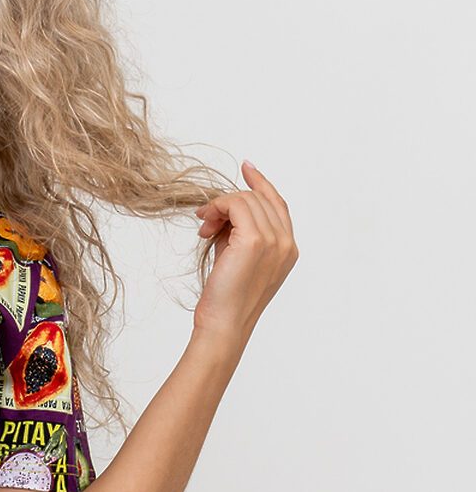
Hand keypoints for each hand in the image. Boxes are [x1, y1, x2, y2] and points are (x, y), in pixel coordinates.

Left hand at [192, 160, 298, 348]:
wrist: (224, 324)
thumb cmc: (227, 298)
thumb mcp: (239, 258)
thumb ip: (240, 232)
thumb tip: (223, 210)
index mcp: (288, 250)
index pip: (278, 204)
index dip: (261, 184)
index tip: (246, 168)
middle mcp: (286, 243)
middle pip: (259, 199)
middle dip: (229, 203)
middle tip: (206, 220)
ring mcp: (274, 241)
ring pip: (245, 200)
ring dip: (219, 207)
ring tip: (204, 227)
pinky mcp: (255, 240)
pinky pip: (235, 204)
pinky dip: (217, 208)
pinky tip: (205, 224)